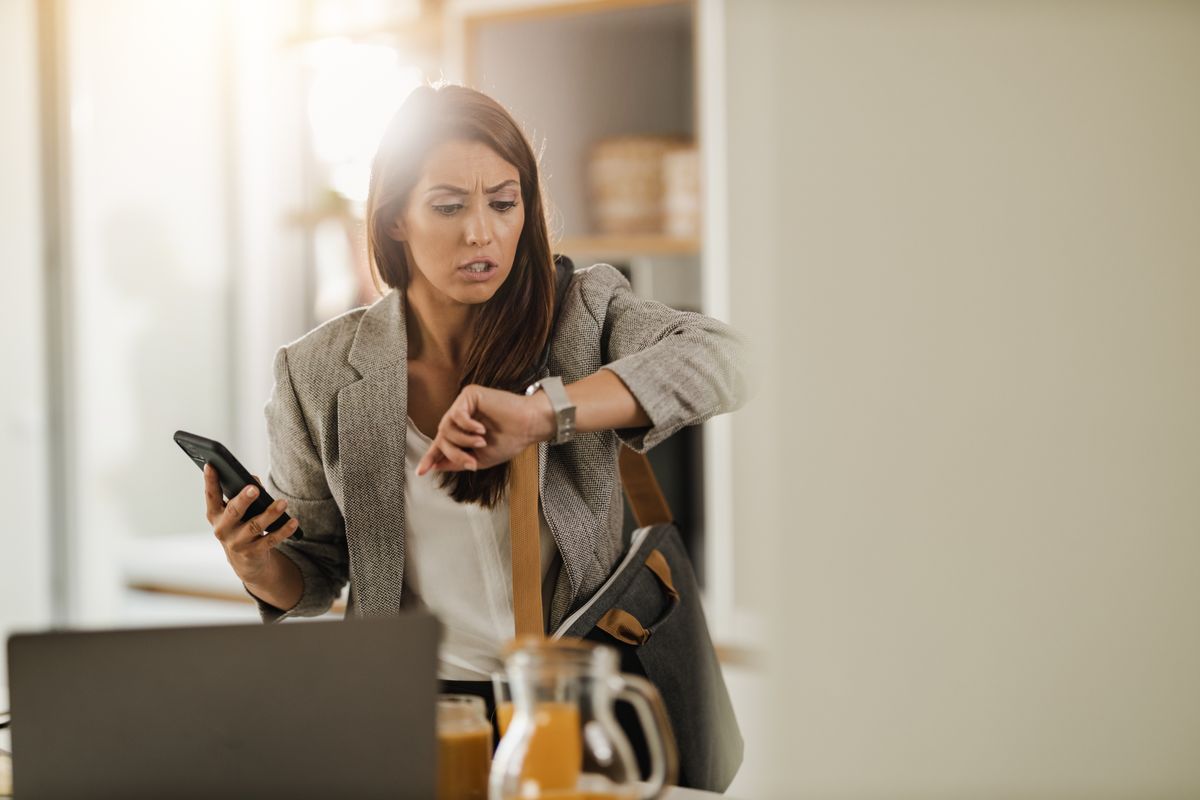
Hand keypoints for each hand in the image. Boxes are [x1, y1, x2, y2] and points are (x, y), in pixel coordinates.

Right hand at [203, 464, 298, 583]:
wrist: (245, 561)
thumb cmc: (240, 525)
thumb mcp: (237, 512)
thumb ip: (243, 494)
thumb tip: (253, 480)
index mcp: (215, 514)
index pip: (211, 495)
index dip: (210, 480)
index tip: (211, 464)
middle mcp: (222, 529)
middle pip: (233, 512)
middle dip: (243, 500)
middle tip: (254, 488)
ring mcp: (237, 543)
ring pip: (255, 526)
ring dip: (270, 514)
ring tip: (283, 502)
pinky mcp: (253, 553)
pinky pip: (270, 540)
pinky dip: (283, 531)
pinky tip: (293, 522)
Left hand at [415, 384, 554, 475]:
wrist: (528, 427)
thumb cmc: (510, 441)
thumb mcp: (480, 459)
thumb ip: (458, 461)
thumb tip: (437, 465)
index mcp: (463, 432)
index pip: (442, 444)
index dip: (431, 457)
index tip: (421, 472)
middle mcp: (461, 417)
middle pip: (442, 437)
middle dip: (453, 453)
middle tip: (471, 461)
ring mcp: (463, 405)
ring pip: (446, 427)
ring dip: (463, 440)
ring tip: (481, 442)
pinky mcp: (469, 395)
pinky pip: (456, 414)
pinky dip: (468, 426)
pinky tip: (481, 430)